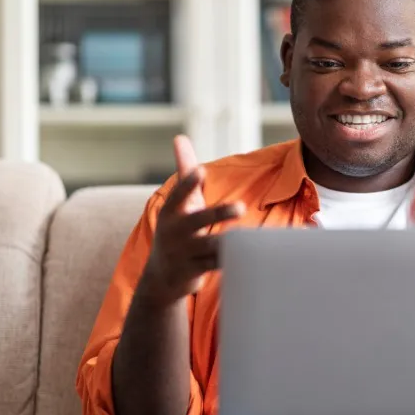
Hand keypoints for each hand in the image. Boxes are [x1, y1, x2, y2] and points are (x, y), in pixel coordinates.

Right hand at [141, 135, 244, 304]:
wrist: (162, 276)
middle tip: (241, 206)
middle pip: (198, 221)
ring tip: (250, 236)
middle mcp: (176, 232)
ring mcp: (185, 253)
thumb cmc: (177, 229)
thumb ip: (184, 172)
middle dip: (218, 214)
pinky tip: (253, 255)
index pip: (179, 194)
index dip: (188, 183)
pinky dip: (234, 260)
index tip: (200, 171)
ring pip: (212, 246)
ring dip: (230, 242)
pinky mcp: (196, 271)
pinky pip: (218, 264)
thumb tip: (180, 137)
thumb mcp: (178, 203)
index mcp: (171, 212)